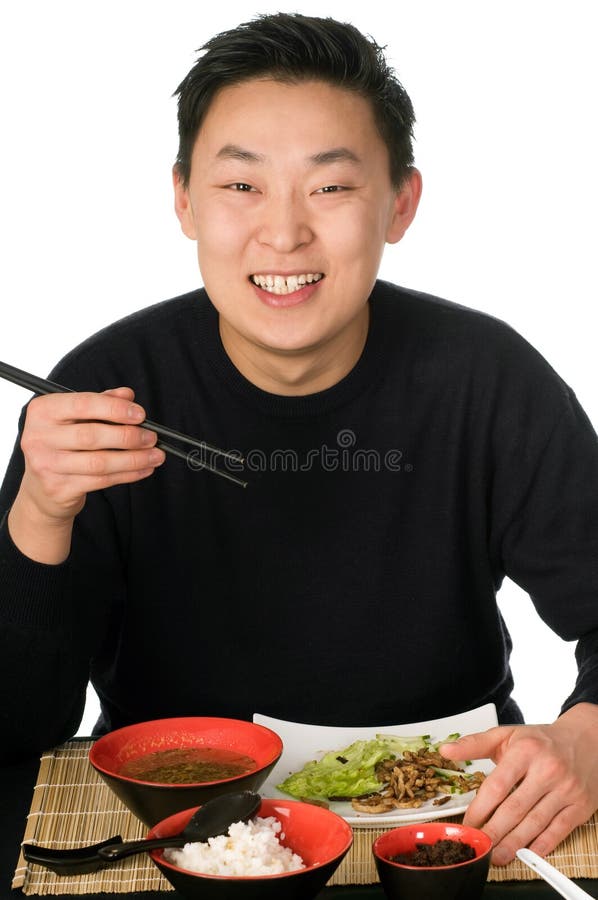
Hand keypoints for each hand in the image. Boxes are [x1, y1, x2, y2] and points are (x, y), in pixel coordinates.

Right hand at [8, 387, 164, 562]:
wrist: (41, 487)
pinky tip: (143, 469)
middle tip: (151, 437)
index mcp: (43, 411)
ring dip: (134, 459)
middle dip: (129, 437)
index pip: (83, 404)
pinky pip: (101, 481)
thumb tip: (127, 395)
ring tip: (155, 455)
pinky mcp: (59, 488)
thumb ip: (101, 403)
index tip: (140, 415)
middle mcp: (39, 437)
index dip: (115, 409)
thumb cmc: (62, 444)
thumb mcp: (76, 418)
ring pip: (99, 462)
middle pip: (92, 435)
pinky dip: (128, 475)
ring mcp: (46, 465)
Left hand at [439, 703, 597, 864]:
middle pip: (515, 809)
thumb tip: (445, 750)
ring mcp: (565, 789)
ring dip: (514, 844)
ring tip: (497, 856)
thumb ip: (474, 744)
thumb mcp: (506, 735)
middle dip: (494, 832)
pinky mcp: (580, 805)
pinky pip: (558, 831)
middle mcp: (547, 770)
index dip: (480, 809)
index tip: (468, 824)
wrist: (586, 740)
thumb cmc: (540, 741)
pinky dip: (541, 846)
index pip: (497, 786)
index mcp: (525, 751)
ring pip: (535, 823)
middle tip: (479, 847)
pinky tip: (526, 853)